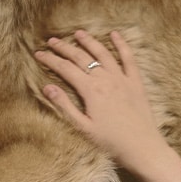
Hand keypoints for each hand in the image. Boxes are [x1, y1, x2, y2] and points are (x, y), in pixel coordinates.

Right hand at [34, 30, 167, 173]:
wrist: (142, 148)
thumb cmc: (110, 142)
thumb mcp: (82, 127)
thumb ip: (65, 105)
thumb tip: (47, 87)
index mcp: (91, 91)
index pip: (65, 69)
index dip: (50, 60)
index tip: (38, 54)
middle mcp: (106, 80)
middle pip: (81, 57)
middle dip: (64, 48)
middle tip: (51, 41)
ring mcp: (122, 79)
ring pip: (102, 53)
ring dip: (89, 41)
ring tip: (77, 33)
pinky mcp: (135, 83)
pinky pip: (128, 58)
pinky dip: (122, 45)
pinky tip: (115, 35)